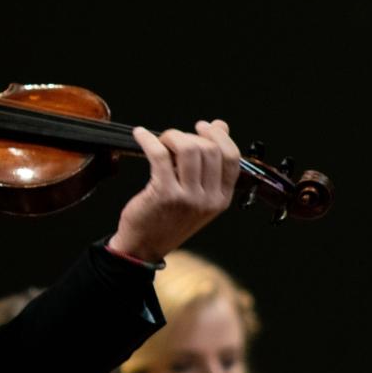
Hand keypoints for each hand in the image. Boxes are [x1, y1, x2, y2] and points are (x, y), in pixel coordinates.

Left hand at [108, 119, 239, 261]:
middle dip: (189, 135)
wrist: (143, 247)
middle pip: (209, 149)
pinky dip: (148, 139)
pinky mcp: (164, 194)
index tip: (203, 126)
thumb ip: (209, 165)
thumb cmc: (167, 219)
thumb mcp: (197, 196)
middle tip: (172, 138)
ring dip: (172, 136)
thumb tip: (220, 125)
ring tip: (160, 140)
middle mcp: (209, 199)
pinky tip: (140, 135)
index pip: (232, 158)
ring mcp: (188, 198)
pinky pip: (160, 155)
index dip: (218, 136)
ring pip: (189, 149)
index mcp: (221, 199)